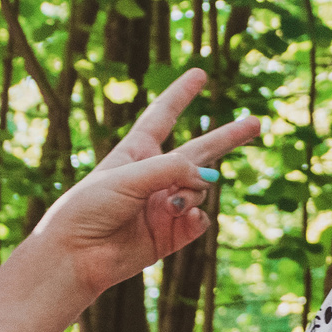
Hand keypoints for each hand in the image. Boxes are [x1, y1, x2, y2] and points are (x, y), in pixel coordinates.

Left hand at [31, 70, 262, 302]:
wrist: (75, 257)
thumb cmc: (87, 208)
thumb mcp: (128, 176)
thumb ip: (172, 169)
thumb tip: (209, 179)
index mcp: (135, 153)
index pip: (163, 115)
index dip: (180, 94)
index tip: (200, 74)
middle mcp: (153, 177)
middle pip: (199, 151)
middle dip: (228, 137)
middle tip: (256, 122)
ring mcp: (163, 206)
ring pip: (200, 188)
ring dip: (192, 192)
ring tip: (172, 205)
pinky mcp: (170, 235)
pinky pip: (198, 219)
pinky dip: (196, 216)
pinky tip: (185, 216)